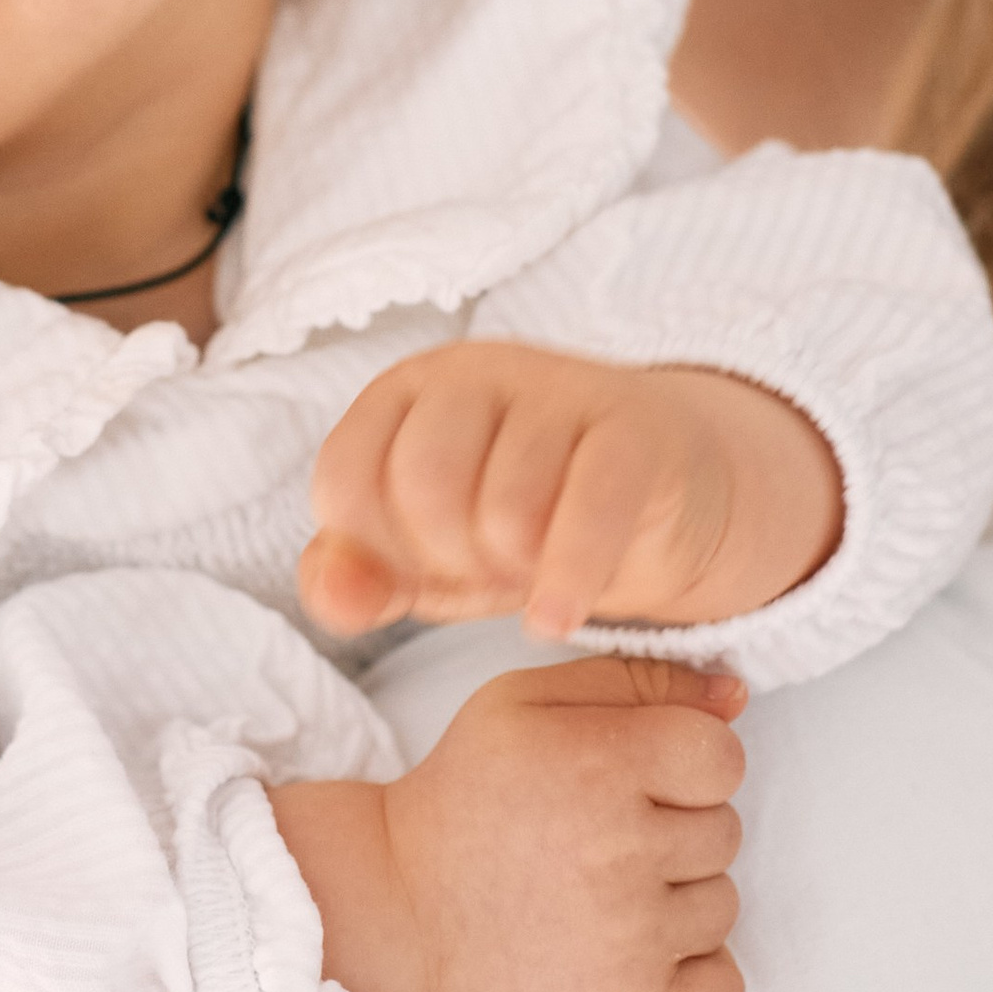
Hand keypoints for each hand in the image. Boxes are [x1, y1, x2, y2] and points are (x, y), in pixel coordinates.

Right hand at [267, 655, 748, 991]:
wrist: (398, 904)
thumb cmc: (464, 792)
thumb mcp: (524, 700)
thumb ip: (634, 679)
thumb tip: (735, 694)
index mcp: (602, 760)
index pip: (724, 757)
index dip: (686, 760)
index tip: (634, 774)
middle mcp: (625, 846)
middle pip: (726, 829)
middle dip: (675, 824)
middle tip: (601, 830)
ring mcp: (631, 931)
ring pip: (725, 903)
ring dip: (680, 894)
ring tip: (608, 885)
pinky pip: (723, 989)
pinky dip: (697, 969)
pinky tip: (648, 944)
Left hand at [298, 341, 841, 639]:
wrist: (661, 507)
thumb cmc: (523, 528)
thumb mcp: (422, 563)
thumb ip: (355, 580)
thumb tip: (331, 599)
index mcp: (408, 391)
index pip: (346, 476)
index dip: (373, 548)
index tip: (416, 566)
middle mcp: (476, 373)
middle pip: (422, 485)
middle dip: (448, 559)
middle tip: (486, 572)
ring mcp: (559, 390)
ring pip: (505, 507)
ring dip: (515, 571)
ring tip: (532, 572)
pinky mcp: (635, 429)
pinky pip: (589, 513)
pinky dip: (566, 583)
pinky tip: (557, 618)